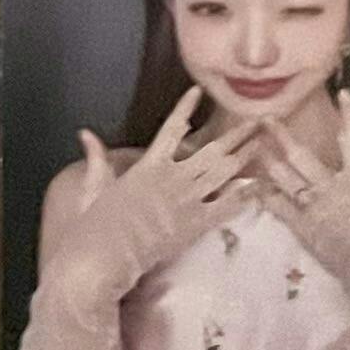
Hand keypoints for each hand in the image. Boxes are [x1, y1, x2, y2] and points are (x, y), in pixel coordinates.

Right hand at [48, 86, 260, 303]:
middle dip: (237, 133)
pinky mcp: (196, 223)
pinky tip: (260, 184)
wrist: (103, 257)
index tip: (198, 91)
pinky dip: (244, 194)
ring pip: (226, 172)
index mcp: (148, 166)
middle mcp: (173, 177)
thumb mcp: (93, 188)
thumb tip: (85, 133)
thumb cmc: (93, 226)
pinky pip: (227, 205)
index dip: (185, 108)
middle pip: (213, 149)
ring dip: (246, 156)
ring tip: (264, 144)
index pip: (171, 129)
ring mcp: (188, 200)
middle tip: (258, 120)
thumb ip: (97, 159)